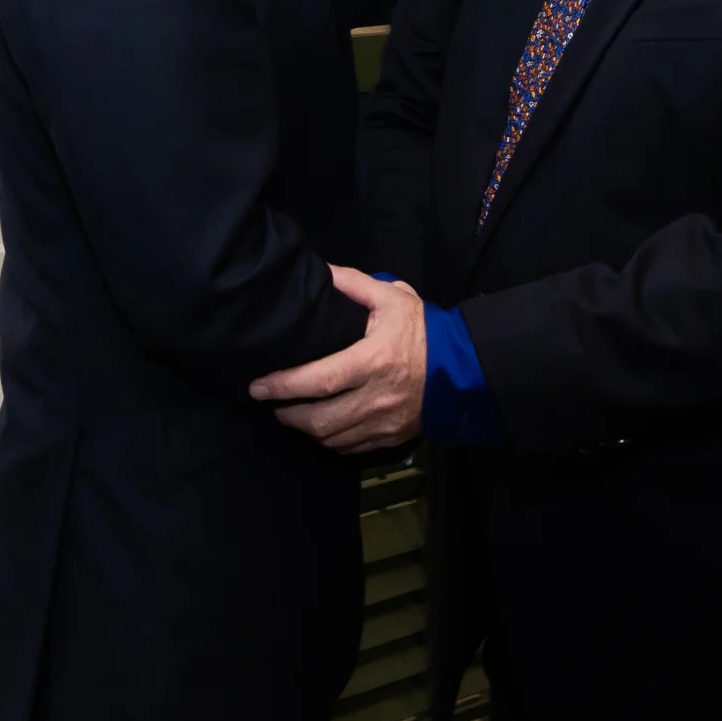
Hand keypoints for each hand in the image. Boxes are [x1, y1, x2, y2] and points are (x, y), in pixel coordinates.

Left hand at [249, 267, 426, 454]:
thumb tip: (319, 272)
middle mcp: (376, 398)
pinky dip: (329, 439)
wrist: (463, 366)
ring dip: (304, 428)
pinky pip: (349, 448)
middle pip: (320, 419)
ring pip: (331, 438)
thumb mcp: (392, 296)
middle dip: (287, 414)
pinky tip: (320, 424)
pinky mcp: (390, 438)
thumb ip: (353, 283)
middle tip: (269, 400)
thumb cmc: (423, 329)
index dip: (284, 385)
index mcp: (374, 361)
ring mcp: (384, 423)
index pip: (320, 380)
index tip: (257, 385)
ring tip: (290, 411)